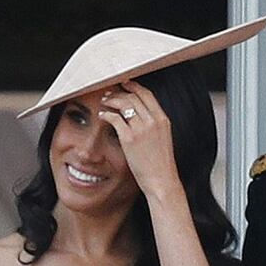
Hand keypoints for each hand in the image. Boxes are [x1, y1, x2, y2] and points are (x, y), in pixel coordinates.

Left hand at [95, 80, 182, 198]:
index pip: (147, 95)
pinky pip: (114, 118)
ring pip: (124, 104)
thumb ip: (154, 125)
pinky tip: (102, 116)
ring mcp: (141, 129)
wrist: (161, 180)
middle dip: (119, 92)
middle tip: (109, 93)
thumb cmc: (160, 164)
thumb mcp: (163, 138)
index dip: (134, 87)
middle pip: (133, 97)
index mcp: (163, 119)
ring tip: (104, 102)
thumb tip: (141, 116)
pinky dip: (106, 114)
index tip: (125, 84)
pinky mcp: (129, 138)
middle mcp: (153, 121)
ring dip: (112, 100)